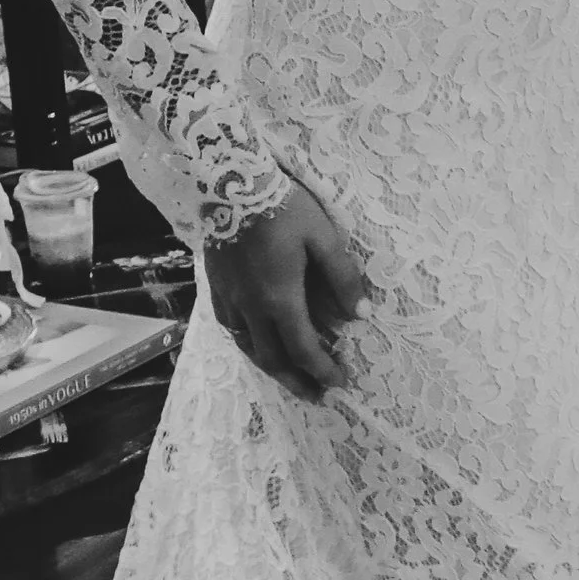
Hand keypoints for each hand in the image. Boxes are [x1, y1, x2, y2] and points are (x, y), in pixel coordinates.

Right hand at [204, 180, 369, 399]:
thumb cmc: (283, 208)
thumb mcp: (322, 238)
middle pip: (273, 360)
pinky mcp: (216, 288)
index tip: (341, 383)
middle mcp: (251, 308)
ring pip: (248, 349)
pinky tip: (260, 345)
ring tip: (292, 379)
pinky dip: (250, 347)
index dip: (323, 371)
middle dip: (298, 382)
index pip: (304, 350)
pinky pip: (232, 330)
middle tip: (318, 396)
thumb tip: (362, 315)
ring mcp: (230, 299)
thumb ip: (342, 278)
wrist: (229, 183)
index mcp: (280, 299)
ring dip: (272, 369)